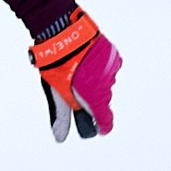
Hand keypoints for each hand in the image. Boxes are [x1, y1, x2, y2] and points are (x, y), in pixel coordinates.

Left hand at [28, 7, 119, 141]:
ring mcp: (111, 69)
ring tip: (78, 70)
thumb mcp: (57, 93)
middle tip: (74, 89)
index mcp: (94, 97)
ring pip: (105, 83)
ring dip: (95, 82)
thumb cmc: (57, 65)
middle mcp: (107, 85)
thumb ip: (62, 116)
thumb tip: (60, 138)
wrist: (63, 32)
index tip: (99, 129)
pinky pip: (108, 68)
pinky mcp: (113, 55)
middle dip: (91, 100)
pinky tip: (86, 61)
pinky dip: (100, 68)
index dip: (102, 126)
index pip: (105, 121)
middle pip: (103, 101)